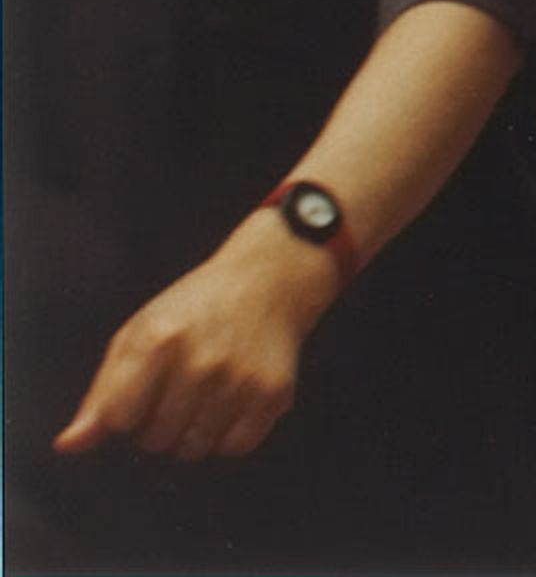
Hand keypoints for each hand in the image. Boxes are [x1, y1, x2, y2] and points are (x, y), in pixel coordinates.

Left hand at [54, 214, 337, 460]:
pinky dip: (227, 436)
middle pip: (155, 440)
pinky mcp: (274, 392)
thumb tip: (68, 446)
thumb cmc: (194, 309)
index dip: (125, 414)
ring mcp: (240, 378)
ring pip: (194, 449)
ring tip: (204, 396)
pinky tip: (230, 404)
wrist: (270, 279)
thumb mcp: (138, 335)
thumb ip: (101, 395)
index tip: (140, 392)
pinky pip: (235, 447)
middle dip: (158, 425)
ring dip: (192, 433)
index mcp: (159, 340)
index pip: (119, 420)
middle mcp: (201, 362)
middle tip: (177, 390)